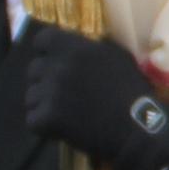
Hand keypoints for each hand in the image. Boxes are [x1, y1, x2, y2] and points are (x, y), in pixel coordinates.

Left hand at [20, 24, 168, 169]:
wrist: (137, 129)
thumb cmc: (132, 92)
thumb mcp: (118, 58)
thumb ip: (92, 49)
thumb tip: (77, 47)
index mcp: (75, 48)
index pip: (42, 40)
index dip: (47, 52)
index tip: (56, 62)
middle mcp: (58, 66)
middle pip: (33, 69)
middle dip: (45, 81)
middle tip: (63, 94)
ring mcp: (50, 93)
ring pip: (31, 96)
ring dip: (43, 105)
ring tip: (65, 114)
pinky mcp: (47, 118)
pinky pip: (33, 120)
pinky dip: (45, 127)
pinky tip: (63, 129)